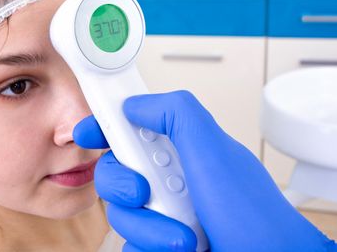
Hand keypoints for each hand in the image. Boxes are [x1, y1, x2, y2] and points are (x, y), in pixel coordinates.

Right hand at [74, 91, 335, 251]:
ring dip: (148, 228)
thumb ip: (177, 113)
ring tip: (183, 235)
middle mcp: (165, 179)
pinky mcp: (157, 243)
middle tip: (145, 190)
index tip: (87, 132)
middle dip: (123, 185)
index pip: (128, 130)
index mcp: (176, 150)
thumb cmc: (254, 217)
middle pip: (112, 173)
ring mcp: (161, 213)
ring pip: (119, 215)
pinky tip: (178, 248)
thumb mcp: (214, 151)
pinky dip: (148, 247)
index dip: (103, 128)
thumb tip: (136, 104)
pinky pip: (129, 245)